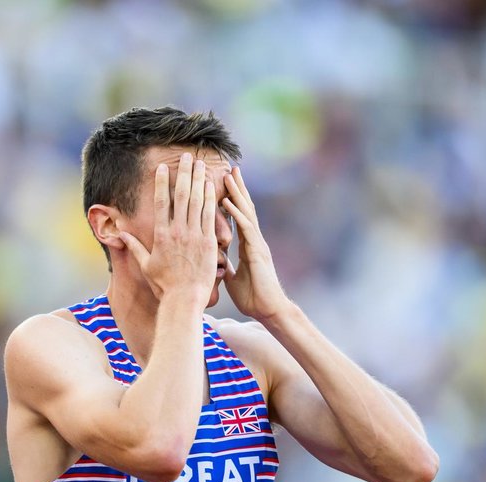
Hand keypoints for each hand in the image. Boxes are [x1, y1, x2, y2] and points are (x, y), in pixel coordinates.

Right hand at [120, 152, 216, 302]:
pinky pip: (210, 216)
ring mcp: (195, 236)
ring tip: (201, 164)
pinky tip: (212, 186)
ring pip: (198, 202)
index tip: (164, 167)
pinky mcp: (208, 243)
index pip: (162, 202)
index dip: (163, 182)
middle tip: (188, 156)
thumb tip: (120, 234)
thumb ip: (134, 246)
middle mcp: (178, 231)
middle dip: (185, 173)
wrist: (184, 299)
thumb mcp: (145, 265)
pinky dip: (211, 199)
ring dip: (199, 180)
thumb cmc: (164, 285)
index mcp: (161, 235)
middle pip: (182, 195)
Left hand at [221, 167, 291, 321]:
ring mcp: (257, 244)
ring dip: (237, 193)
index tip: (225, 183)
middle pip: (245, 208)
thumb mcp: (233, 278)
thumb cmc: (253, 297)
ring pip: (246, 212)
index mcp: (247, 245)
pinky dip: (235, 213)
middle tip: (230, 168)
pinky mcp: (257, 251)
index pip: (239, 217)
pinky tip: (226, 200)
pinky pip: (245, 228)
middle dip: (238, 188)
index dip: (233, 200)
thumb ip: (227, 266)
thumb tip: (217, 259)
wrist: (267, 310)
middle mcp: (254, 240)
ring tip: (228, 174)